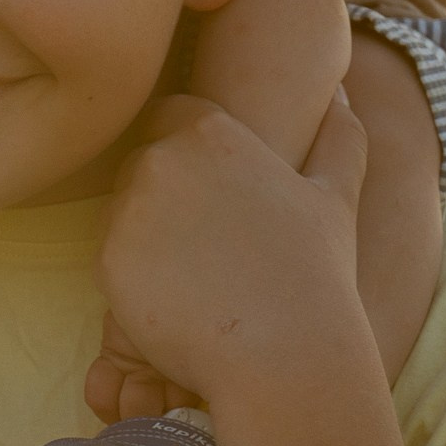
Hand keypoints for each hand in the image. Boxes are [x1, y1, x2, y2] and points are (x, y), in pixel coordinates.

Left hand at [96, 90, 371, 418]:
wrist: (284, 353)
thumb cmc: (315, 275)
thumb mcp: (336, 196)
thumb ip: (338, 136)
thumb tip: (339, 92)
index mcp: (211, 134)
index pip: (169, 115)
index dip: (184, 147)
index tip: (207, 186)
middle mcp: (160, 160)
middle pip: (142, 165)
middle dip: (166, 194)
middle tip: (210, 243)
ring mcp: (128, 210)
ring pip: (123, 213)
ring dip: (149, 235)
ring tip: (201, 275)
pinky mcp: (107, 260)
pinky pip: (113, 260)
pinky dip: (137, 277)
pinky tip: (180, 299)